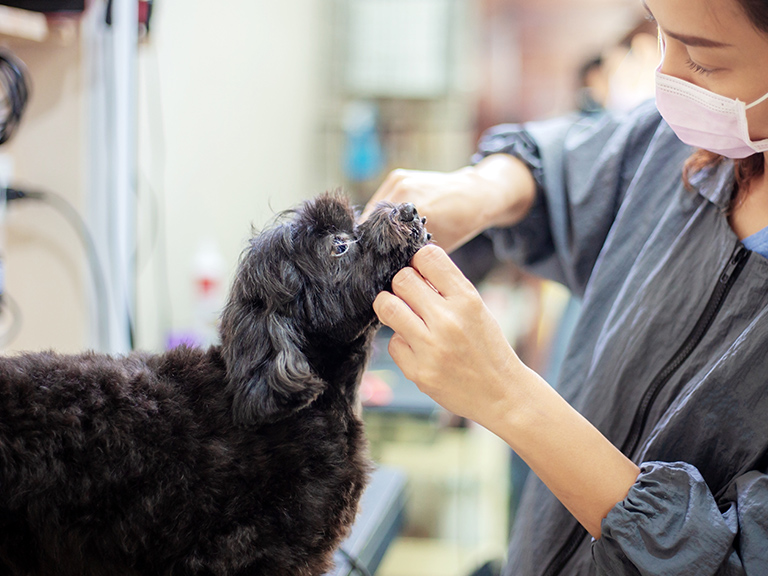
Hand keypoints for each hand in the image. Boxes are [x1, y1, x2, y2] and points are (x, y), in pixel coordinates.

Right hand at [363, 154, 535, 252]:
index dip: (374, 248)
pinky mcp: (398, 176)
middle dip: (373, 236)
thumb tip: (388, 267)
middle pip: (372, 220)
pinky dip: (381, 213)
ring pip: (374, 209)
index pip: (379, 232)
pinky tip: (387, 224)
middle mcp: (403, 190)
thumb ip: (411, 254)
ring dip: (374, 224)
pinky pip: (381, 199)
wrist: (475, 193)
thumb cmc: (461, 224)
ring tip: (379, 240)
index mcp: (414, 208)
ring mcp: (399, 180)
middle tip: (375, 253)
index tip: (373, 261)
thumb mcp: (437, 246)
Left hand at [373, 244, 523, 426]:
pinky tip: (417, 348)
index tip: (419, 272)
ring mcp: (431, 347)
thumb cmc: (487, 347)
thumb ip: (447, 288)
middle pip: (401, 279)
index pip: (427, 257)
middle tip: (410, 297)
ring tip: (403, 315)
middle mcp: (448, 321)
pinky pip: (392, 343)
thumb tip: (410, 267)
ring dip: (390, 307)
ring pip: (386, 306)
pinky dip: (401, 342)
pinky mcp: (418, 371)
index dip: (418, 261)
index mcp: (467, 300)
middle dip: (402, 284)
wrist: (502, 394)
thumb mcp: (477, 309)